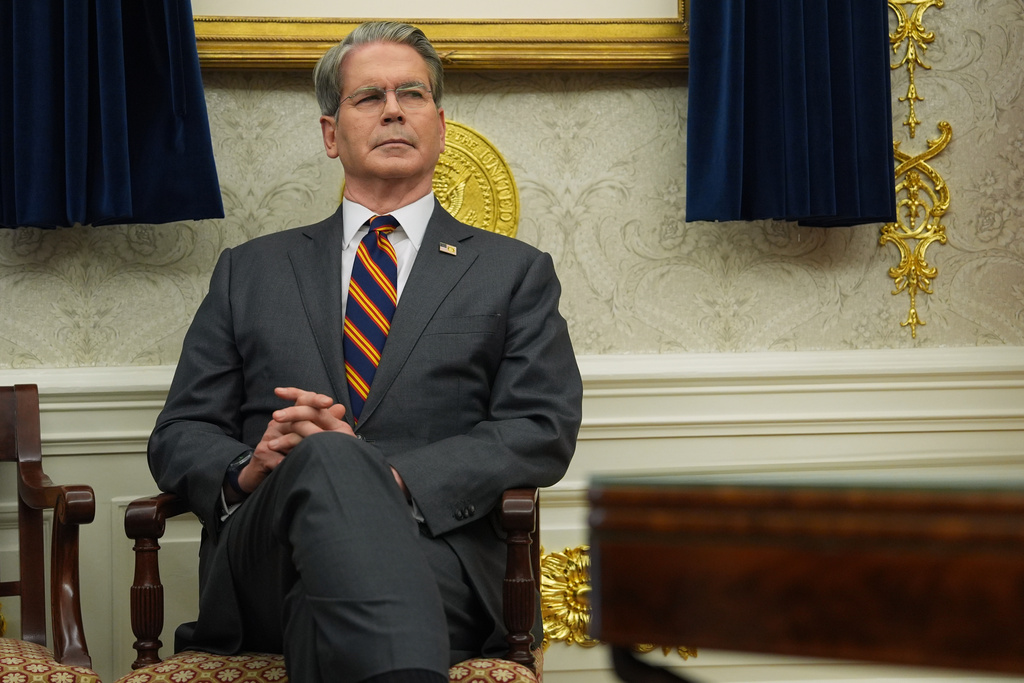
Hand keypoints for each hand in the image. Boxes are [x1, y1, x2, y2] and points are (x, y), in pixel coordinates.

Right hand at [237, 388, 354, 493]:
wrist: (261, 472)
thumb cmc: (288, 452)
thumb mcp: (307, 435)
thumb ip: (323, 421)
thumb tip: (341, 407)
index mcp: (290, 416)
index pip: (301, 400)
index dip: (314, 399)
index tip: (328, 401)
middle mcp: (278, 423)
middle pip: (295, 415)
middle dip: (309, 416)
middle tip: (323, 421)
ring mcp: (269, 437)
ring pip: (288, 437)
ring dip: (301, 445)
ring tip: (316, 449)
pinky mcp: (262, 453)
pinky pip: (276, 457)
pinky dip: (286, 462)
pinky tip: (294, 466)